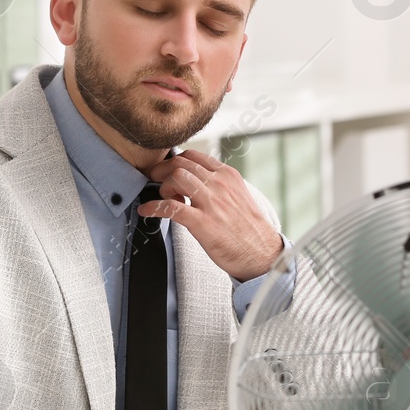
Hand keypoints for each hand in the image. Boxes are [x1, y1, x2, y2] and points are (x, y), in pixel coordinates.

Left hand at [142, 149, 281, 280]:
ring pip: (176, 177)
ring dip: (162, 187)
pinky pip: (170, 208)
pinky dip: (153, 207)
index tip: (166, 171)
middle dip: (162, 171)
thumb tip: (196, 181)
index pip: (193, 156)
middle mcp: (219, 184)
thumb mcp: (238, 196)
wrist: (262, 253)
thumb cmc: (249, 229)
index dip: (174, 161)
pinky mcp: (202, 222)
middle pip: (180, 163)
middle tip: (155, 181)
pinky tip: (147, 211)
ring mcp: (211, 202)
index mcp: (228, 176)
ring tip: (163, 198)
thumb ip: (218, 185)